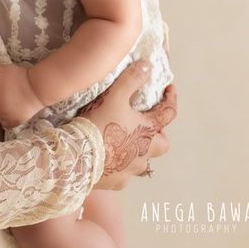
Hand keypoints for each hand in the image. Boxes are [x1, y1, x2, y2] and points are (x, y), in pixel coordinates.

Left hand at [0, 63, 45, 128]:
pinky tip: (11, 114)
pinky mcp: (12, 121)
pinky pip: (4, 123)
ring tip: (11, 103)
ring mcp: (3, 113)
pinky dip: (6, 119)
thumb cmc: (21, 76)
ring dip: (0, 108)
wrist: (37, 88)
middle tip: (5, 93)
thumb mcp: (6, 68)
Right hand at [78, 61, 176, 189]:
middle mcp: (144, 152)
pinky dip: (118, 166)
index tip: (170, 90)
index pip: (168, 113)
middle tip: (146, 126)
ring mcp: (131, 169)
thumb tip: (147, 65)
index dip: (171, 99)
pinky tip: (107, 160)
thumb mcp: (115, 96)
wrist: (78, 158)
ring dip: (136, 151)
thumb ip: (131, 79)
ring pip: (142, 161)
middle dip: (157, 135)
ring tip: (122, 143)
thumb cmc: (99, 125)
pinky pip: (122, 174)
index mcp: (148, 131)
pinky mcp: (116, 181)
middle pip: (162, 144)